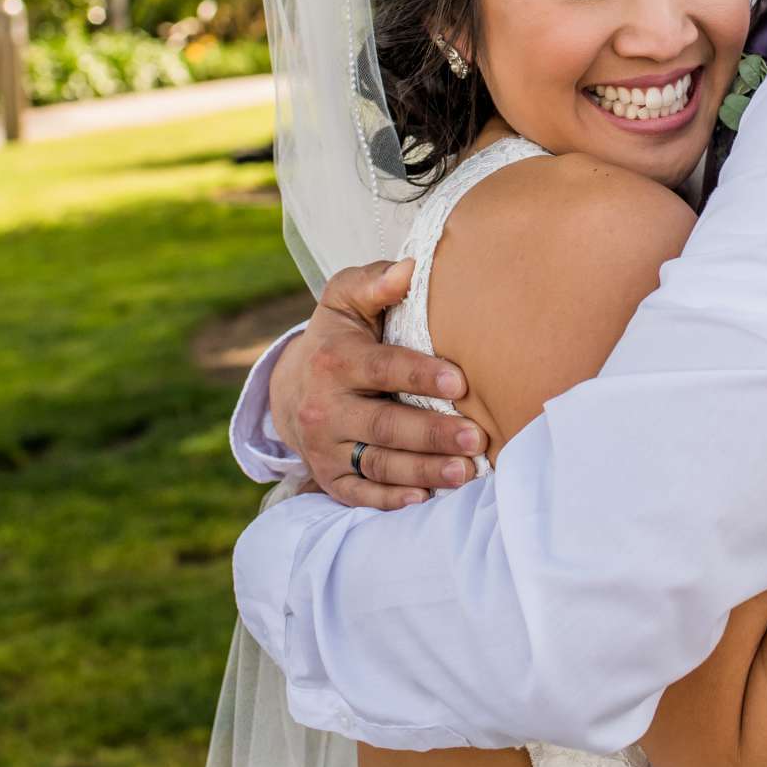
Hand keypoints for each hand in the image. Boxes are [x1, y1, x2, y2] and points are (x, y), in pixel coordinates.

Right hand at [270, 258, 486, 510]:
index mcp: (335, 360)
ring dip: (423, 471)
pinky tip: (424, 498)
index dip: (420, 375)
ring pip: (377, 464)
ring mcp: (325, 446)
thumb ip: (375, 282)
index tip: (460, 382)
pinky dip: (390, 500)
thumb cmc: (338, 335)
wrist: (290, 384)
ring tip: (465, 472)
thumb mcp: (345, 299)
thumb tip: (411, 267)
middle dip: (432, 434)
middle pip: (384, 425)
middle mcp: (325, 407)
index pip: (382, 368)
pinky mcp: (329, 476)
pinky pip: (359, 494)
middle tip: (477, 438)